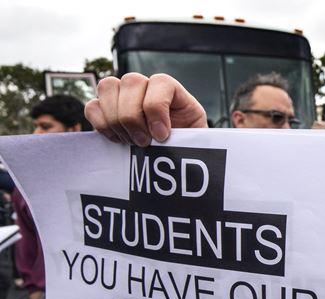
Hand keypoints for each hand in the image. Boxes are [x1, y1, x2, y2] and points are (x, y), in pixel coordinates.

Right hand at [85, 73, 206, 146]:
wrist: (172, 153)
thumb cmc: (186, 145)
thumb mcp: (194, 138)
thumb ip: (186, 135)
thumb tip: (168, 141)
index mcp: (172, 89)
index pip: (161, 82)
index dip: (156, 108)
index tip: (161, 136)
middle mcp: (146, 85)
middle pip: (131, 81)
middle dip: (134, 117)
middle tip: (143, 143)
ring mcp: (123, 93)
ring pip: (108, 87)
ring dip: (116, 119)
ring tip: (130, 142)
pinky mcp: (105, 108)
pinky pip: (92, 106)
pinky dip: (101, 124)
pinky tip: (118, 139)